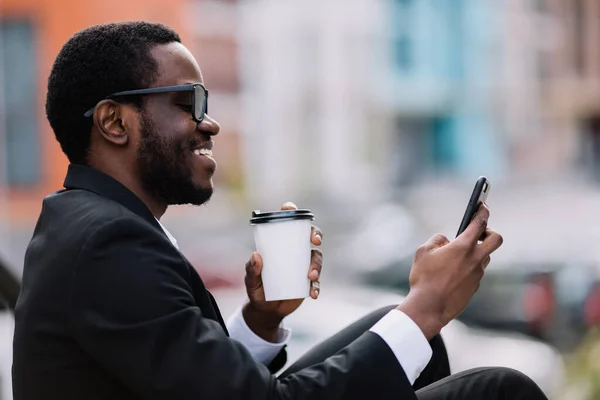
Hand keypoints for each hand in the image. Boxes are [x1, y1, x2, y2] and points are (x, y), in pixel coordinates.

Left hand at [242, 201, 322, 341]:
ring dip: (317, 264)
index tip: (290, 209)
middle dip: (315, 234)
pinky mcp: (309, 281)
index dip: (290, 212)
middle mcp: (294, 252)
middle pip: (309, 235)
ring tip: (310, 276)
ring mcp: (303, 265)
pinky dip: (317, 285)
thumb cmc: (257, 290)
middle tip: (315, 241)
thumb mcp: (251, 281)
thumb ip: (251, 270)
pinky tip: (313, 293)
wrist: (265, 311)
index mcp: (279, 246)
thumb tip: (256, 256)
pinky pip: (317, 280)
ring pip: (317, 257)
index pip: (286, 224)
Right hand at [398, 203, 502, 339]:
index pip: (479, 223)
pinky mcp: (474, 288)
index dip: (482, 211)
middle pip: (496, 239)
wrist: (429, 307)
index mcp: (462, 247)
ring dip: (477, 252)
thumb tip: (445, 241)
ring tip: (459, 254)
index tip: (482, 205)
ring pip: (485, 257)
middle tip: (478, 232)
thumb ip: (436, 240)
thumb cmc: (423, 278)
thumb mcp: (422, 252)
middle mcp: (474, 260)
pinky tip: (453, 273)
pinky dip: (469, 268)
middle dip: (490, 232)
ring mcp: (477, 275)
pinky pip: (476, 272)